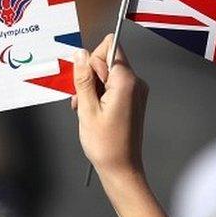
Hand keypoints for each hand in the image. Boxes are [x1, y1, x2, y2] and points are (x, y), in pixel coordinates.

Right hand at [70, 34, 175, 216]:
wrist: (121, 169)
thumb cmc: (105, 144)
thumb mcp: (86, 108)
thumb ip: (83, 77)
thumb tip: (80, 53)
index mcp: (126, 81)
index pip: (109, 48)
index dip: (92, 61)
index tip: (85, 82)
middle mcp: (136, 82)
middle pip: (107, 59)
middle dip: (90, 75)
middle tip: (82, 100)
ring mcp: (136, 91)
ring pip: (107, 73)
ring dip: (92, 87)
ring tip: (86, 109)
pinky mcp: (132, 99)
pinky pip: (112, 85)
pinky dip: (100, 94)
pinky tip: (93, 111)